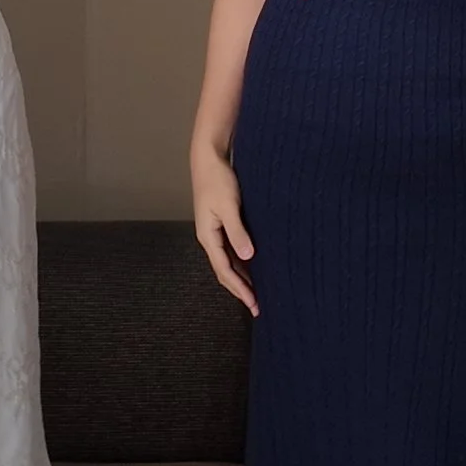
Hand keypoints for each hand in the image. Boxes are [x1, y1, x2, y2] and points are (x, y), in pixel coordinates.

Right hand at [192, 146, 258, 314]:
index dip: (240, 288)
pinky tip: (253, 269)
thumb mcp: (229, 205)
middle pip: (224, 271)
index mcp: (208, 236)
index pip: (224, 270)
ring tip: (256, 294)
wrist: (208, 159)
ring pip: (228, 263)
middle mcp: (209, 238)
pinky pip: (231, 252)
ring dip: (241, 279)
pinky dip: (242, 264)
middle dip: (240, 290)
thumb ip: (237, 231)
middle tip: (257, 307)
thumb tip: (248, 257)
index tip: (253, 303)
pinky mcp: (221, 224)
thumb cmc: (218, 179)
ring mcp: (214, 232)